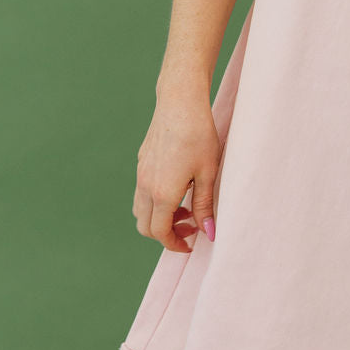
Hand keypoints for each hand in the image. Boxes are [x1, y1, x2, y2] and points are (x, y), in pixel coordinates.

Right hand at [132, 92, 220, 252]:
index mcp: (162, 194)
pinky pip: (142, 193)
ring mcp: (141, 174)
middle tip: (191, 227)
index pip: (160, 232)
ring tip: (187, 207)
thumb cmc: (199, 136)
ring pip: (141, 210)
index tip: (191, 246)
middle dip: (167, 234)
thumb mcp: (208, 173)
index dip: (175, 244)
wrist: (180, 103)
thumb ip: (205, 206)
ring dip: (160, 218)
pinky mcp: (142, 162)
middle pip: (146, 226)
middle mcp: (145, 186)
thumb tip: (208, 233)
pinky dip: (156, 202)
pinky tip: (178, 188)